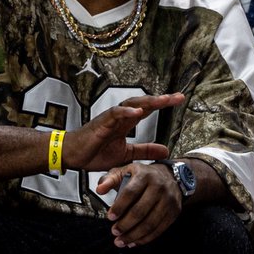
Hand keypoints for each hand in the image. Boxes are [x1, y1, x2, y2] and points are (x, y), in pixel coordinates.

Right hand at [61, 93, 184, 172]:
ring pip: (131, 104)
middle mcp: (120, 116)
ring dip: (147, 102)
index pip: (148, 109)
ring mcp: (110, 118)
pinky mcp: (101, 123)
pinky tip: (138, 112)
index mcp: (126, 122)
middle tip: (178, 97)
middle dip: (161, 99)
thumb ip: (145, 150)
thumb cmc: (95, 152)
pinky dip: (126, 112)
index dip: (163, 103)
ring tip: (163, 100)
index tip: (179, 99)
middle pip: (143, 103)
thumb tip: (166, 149)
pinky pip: (114, 114)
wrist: (73, 156)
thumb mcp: (127, 154)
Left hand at [96, 161, 180, 246]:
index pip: (130, 193)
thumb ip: (110, 179)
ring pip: (150, 223)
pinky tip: (134, 242)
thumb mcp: (126, 171)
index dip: (119, 207)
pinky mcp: (174, 212)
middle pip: (140, 211)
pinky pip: (159, 229)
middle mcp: (159, 187)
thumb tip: (100, 189)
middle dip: (125, 225)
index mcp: (145, 176)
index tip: (110, 217)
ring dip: (134, 235)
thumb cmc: (145, 176)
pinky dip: (145, 238)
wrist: (171, 177)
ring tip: (122, 241)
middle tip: (115, 232)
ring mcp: (168, 200)